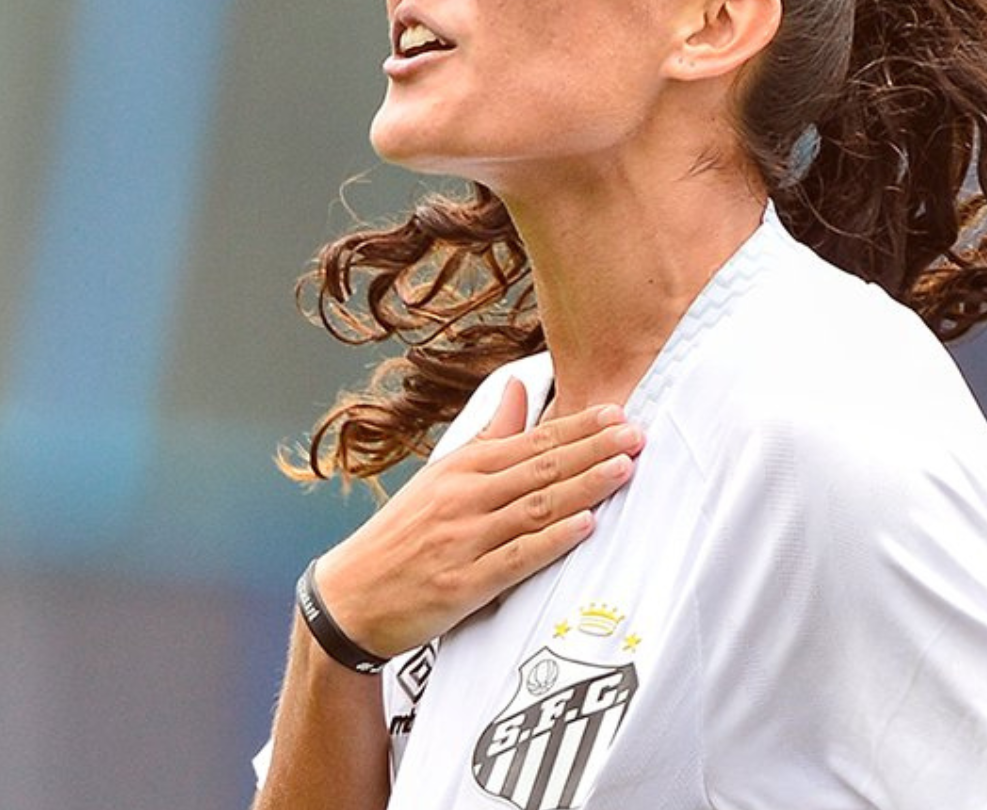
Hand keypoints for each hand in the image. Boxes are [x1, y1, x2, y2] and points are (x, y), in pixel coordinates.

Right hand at [311, 379, 641, 658]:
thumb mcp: (440, 476)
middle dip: (593, 450)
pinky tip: (585, 526)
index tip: (618, 415)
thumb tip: (519, 389)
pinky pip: (517, 558)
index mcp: (461, 468)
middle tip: (637, 436)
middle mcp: (464, 497)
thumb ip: (488, 435)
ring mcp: (464, 539)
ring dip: (583, 487)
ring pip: (535, 507)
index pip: (531, 441)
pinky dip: (552, 540)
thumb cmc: (401, 535)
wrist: (349, 597)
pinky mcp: (463, 584)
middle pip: (540, 468)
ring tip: (624, 471)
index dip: (578, 428)